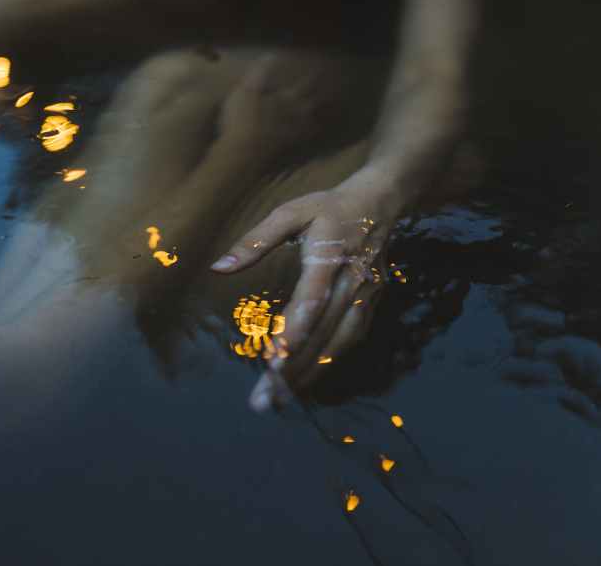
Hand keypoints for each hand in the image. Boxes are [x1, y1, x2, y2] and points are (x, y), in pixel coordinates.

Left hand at [210, 180, 402, 410]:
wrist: (381, 202)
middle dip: (294, 369)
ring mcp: (365, 296)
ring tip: (281, 399)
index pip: (312, 301)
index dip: (294, 333)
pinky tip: (308, 380)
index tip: (273, 363)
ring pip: (339, 342)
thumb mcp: (290, 212)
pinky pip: (350, 340)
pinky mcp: (372, 304)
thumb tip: (219, 267)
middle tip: (265, 399)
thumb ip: (255, 240)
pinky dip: (329, 362)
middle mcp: (351, 282)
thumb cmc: (329, 207)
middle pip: (323, 332)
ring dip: (311, 373)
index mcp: (328, 257)